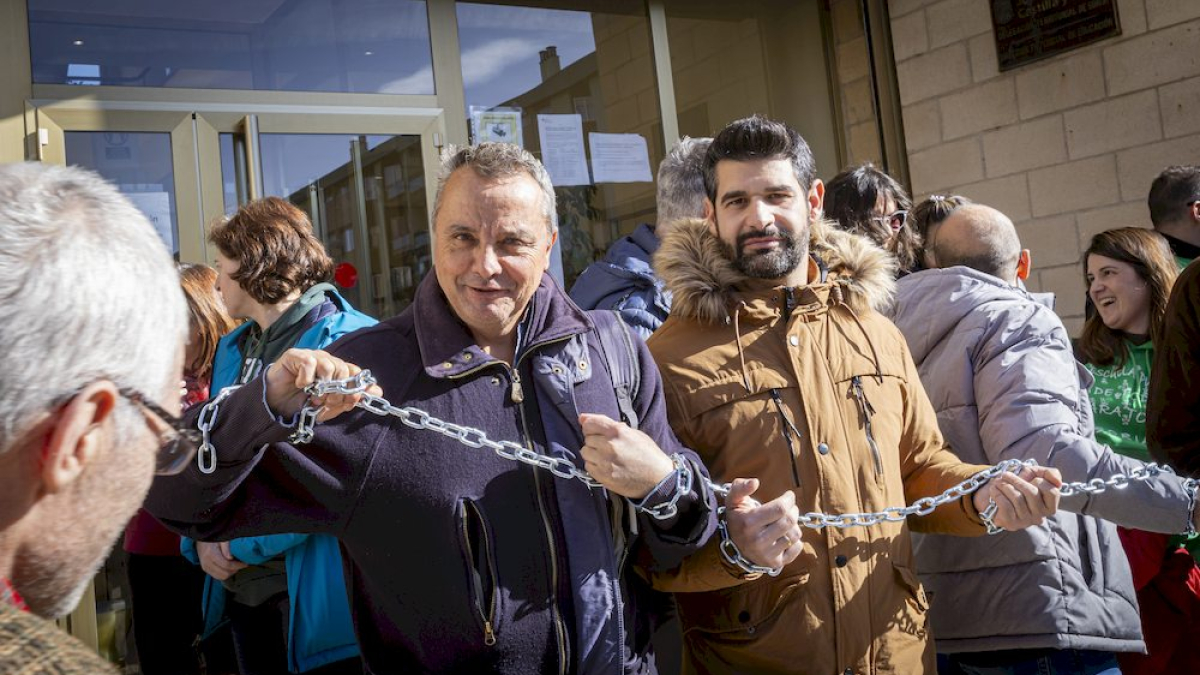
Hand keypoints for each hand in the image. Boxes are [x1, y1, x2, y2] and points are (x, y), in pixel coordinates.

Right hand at [196, 541, 245, 580]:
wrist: (201, 537)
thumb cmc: (213, 536)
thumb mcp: (221, 538)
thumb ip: (226, 547)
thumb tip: (230, 558)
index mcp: (211, 554)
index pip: (227, 565)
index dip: (238, 565)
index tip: (245, 563)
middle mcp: (206, 562)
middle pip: (224, 573)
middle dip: (235, 570)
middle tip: (241, 564)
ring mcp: (205, 567)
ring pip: (221, 577)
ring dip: (230, 573)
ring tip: (235, 566)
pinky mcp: (205, 568)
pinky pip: (216, 576)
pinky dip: (224, 573)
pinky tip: (229, 567)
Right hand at [265, 349, 381, 419]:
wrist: (274, 404)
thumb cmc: (302, 403)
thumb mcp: (329, 407)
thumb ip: (351, 399)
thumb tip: (379, 392)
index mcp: (337, 372)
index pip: (355, 372)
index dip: (358, 387)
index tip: (355, 400)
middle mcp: (327, 361)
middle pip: (344, 369)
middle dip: (339, 391)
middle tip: (327, 403)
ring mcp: (312, 356)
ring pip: (329, 365)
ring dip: (324, 386)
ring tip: (314, 398)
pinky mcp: (295, 355)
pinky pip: (309, 362)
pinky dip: (307, 378)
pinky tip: (302, 386)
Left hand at [579, 413, 674, 498]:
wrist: (658, 479)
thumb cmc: (648, 454)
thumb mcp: (634, 433)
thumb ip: (609, 425)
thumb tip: (583, 418)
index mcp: (617, 431)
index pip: (589, 423)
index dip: (589, 426)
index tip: (593, 431)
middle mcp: (609, 445)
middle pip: (587, 438)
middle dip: (594, 440)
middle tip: (606, 446)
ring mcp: (604, 461)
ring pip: (585, 452)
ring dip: (593, 453)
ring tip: (606, 457)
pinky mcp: (603, 476)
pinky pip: (588, 466)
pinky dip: (594, 465)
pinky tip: (606, 466)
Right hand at [725, 478, 804, 569]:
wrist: (735, 547)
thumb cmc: (738, 519)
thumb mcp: (733, 501)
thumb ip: (740, 487)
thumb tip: (755, 482)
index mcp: (748, 522)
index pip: (780, 508)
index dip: (789, 499)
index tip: (789, 496)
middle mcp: (757, 540)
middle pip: (789, 520)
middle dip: (793, 510)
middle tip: (790, 508)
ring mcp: (766, 553)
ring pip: (795, 535)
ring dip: (794, 525)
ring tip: (786, 522)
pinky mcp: (774, 563)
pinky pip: (797, 548)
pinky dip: (796, 541)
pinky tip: (785, 536)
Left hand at [972, 465, 1061, 531]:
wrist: (993, 494)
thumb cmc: (1015, 484)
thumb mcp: (1033, 474)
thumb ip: (1048, 473)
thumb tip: (1058, 482)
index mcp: (1048, 506)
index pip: (1052, 492)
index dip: (1039, 481)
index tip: (1028, 476)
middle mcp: (1039, 516)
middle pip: (1032, 493)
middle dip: (1017, 480)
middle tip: (1006, 475)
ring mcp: (1025, 521)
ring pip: (1017, 498)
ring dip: (1004, 486)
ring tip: (998, 482)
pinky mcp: (1010, 523)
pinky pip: (1006, 505)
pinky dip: (998, 494)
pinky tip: (994, 490)